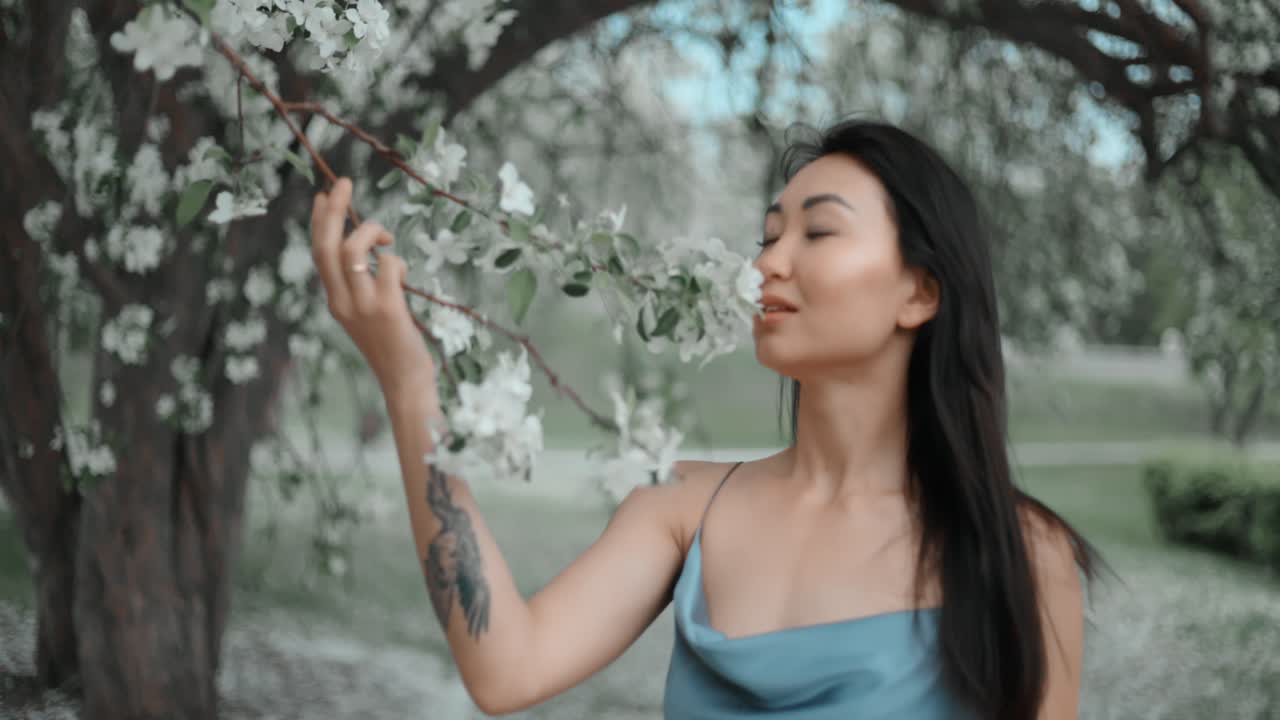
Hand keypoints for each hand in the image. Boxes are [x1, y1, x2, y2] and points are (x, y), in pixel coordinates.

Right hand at [311, 177, 435, 393]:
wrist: (404, 382)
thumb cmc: (392, 346)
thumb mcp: (367, 315)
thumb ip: (361, 287)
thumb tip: (368, 252)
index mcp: (335, 302)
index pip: (319, 254)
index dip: (319, 222)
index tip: (323, 196)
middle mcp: (342, 302)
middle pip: (328, 246)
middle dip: (334, 210)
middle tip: (344, 183)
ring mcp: (363, 306)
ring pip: (353, 251)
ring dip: (372, 232)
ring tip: (387, 238)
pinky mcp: (388, 309)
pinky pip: (388, 266)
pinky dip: (398, 261)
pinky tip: (404, 277)